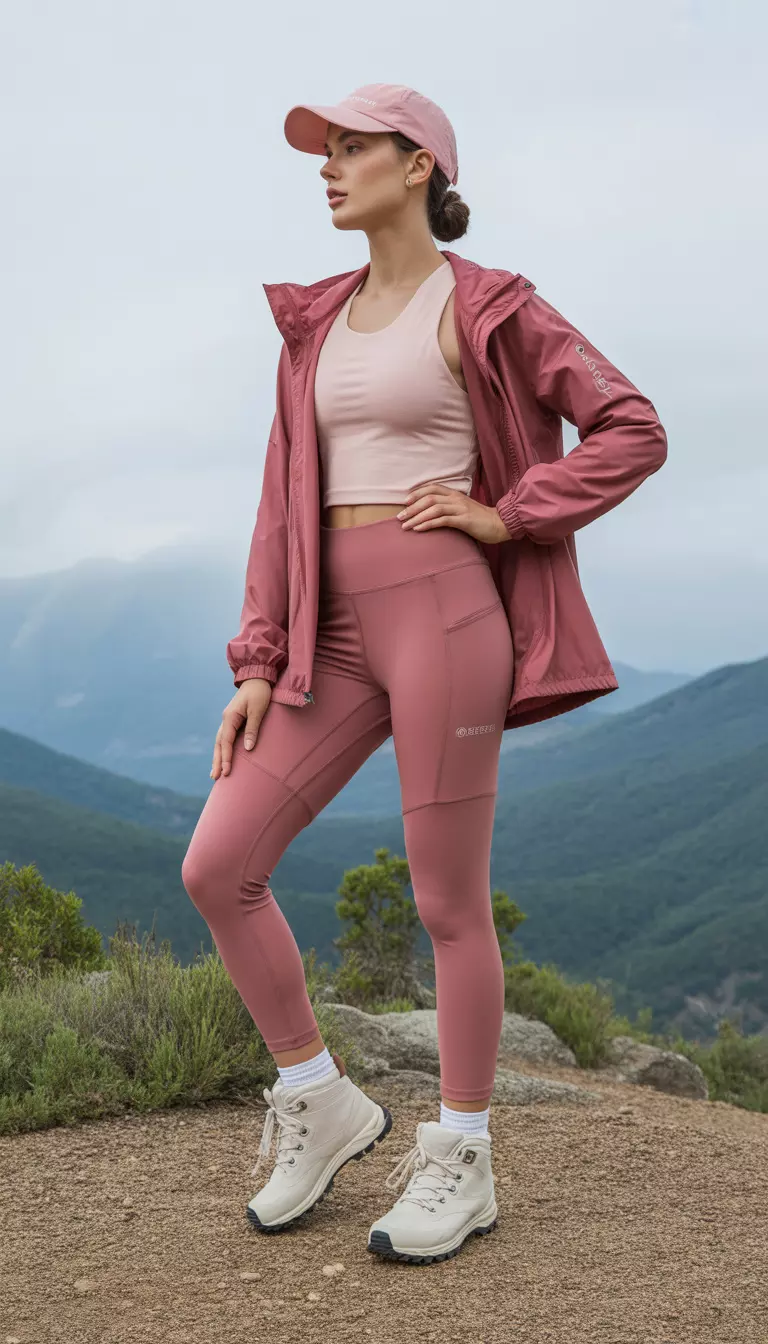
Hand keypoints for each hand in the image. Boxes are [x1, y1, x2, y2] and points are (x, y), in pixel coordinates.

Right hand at [211, 678, 272, 779]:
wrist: (258, 677)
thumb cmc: (260, 692)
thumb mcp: (258, 710)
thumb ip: (252, 728)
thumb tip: (248, 748)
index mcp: (230, 717)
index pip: (226, 741)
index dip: (226, 757)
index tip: (226, 772)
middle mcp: (226, 719)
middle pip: (219, 744)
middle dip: (217, 761)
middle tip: (215, 778)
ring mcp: (228, 719)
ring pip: (220, 742)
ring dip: (217, 757)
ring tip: (215, 773)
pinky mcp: (233, 719)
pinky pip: (225, 737)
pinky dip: (222, 749)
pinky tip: (222, 757)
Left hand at [397, 483, 511, 543]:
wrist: (500, 524)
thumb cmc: (480, 519)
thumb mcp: (463, 510)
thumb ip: (449, 508)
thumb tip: (432, 514)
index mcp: (455, 494)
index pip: (432, 488)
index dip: (417, 493)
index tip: (405, 502)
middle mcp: (456, 498)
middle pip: (429, 498)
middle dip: (412, 507)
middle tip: (399, 517)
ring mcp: (460, 508)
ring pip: (433, 509)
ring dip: (416, 517)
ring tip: (405, 525)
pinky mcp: (464, 520)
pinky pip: (442, 520)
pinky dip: (428, 524)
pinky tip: (418, 529)